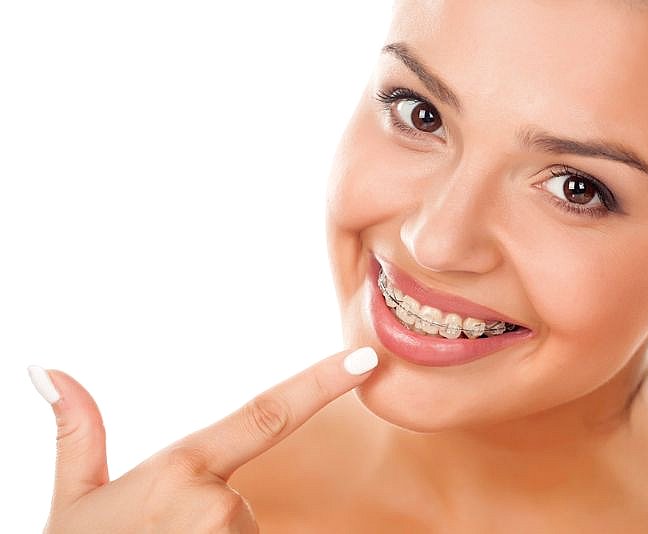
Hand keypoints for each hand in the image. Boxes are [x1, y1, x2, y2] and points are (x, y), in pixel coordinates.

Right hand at [28, 346, 378, 532]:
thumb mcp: (75, 500)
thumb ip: (78, 433)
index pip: (267, 414)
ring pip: (242, 533)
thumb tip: (48, 370)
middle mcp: (216, 504)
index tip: (366, 361)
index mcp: (182, 468)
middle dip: (209, 516)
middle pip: (239, 500)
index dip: (320, 383)